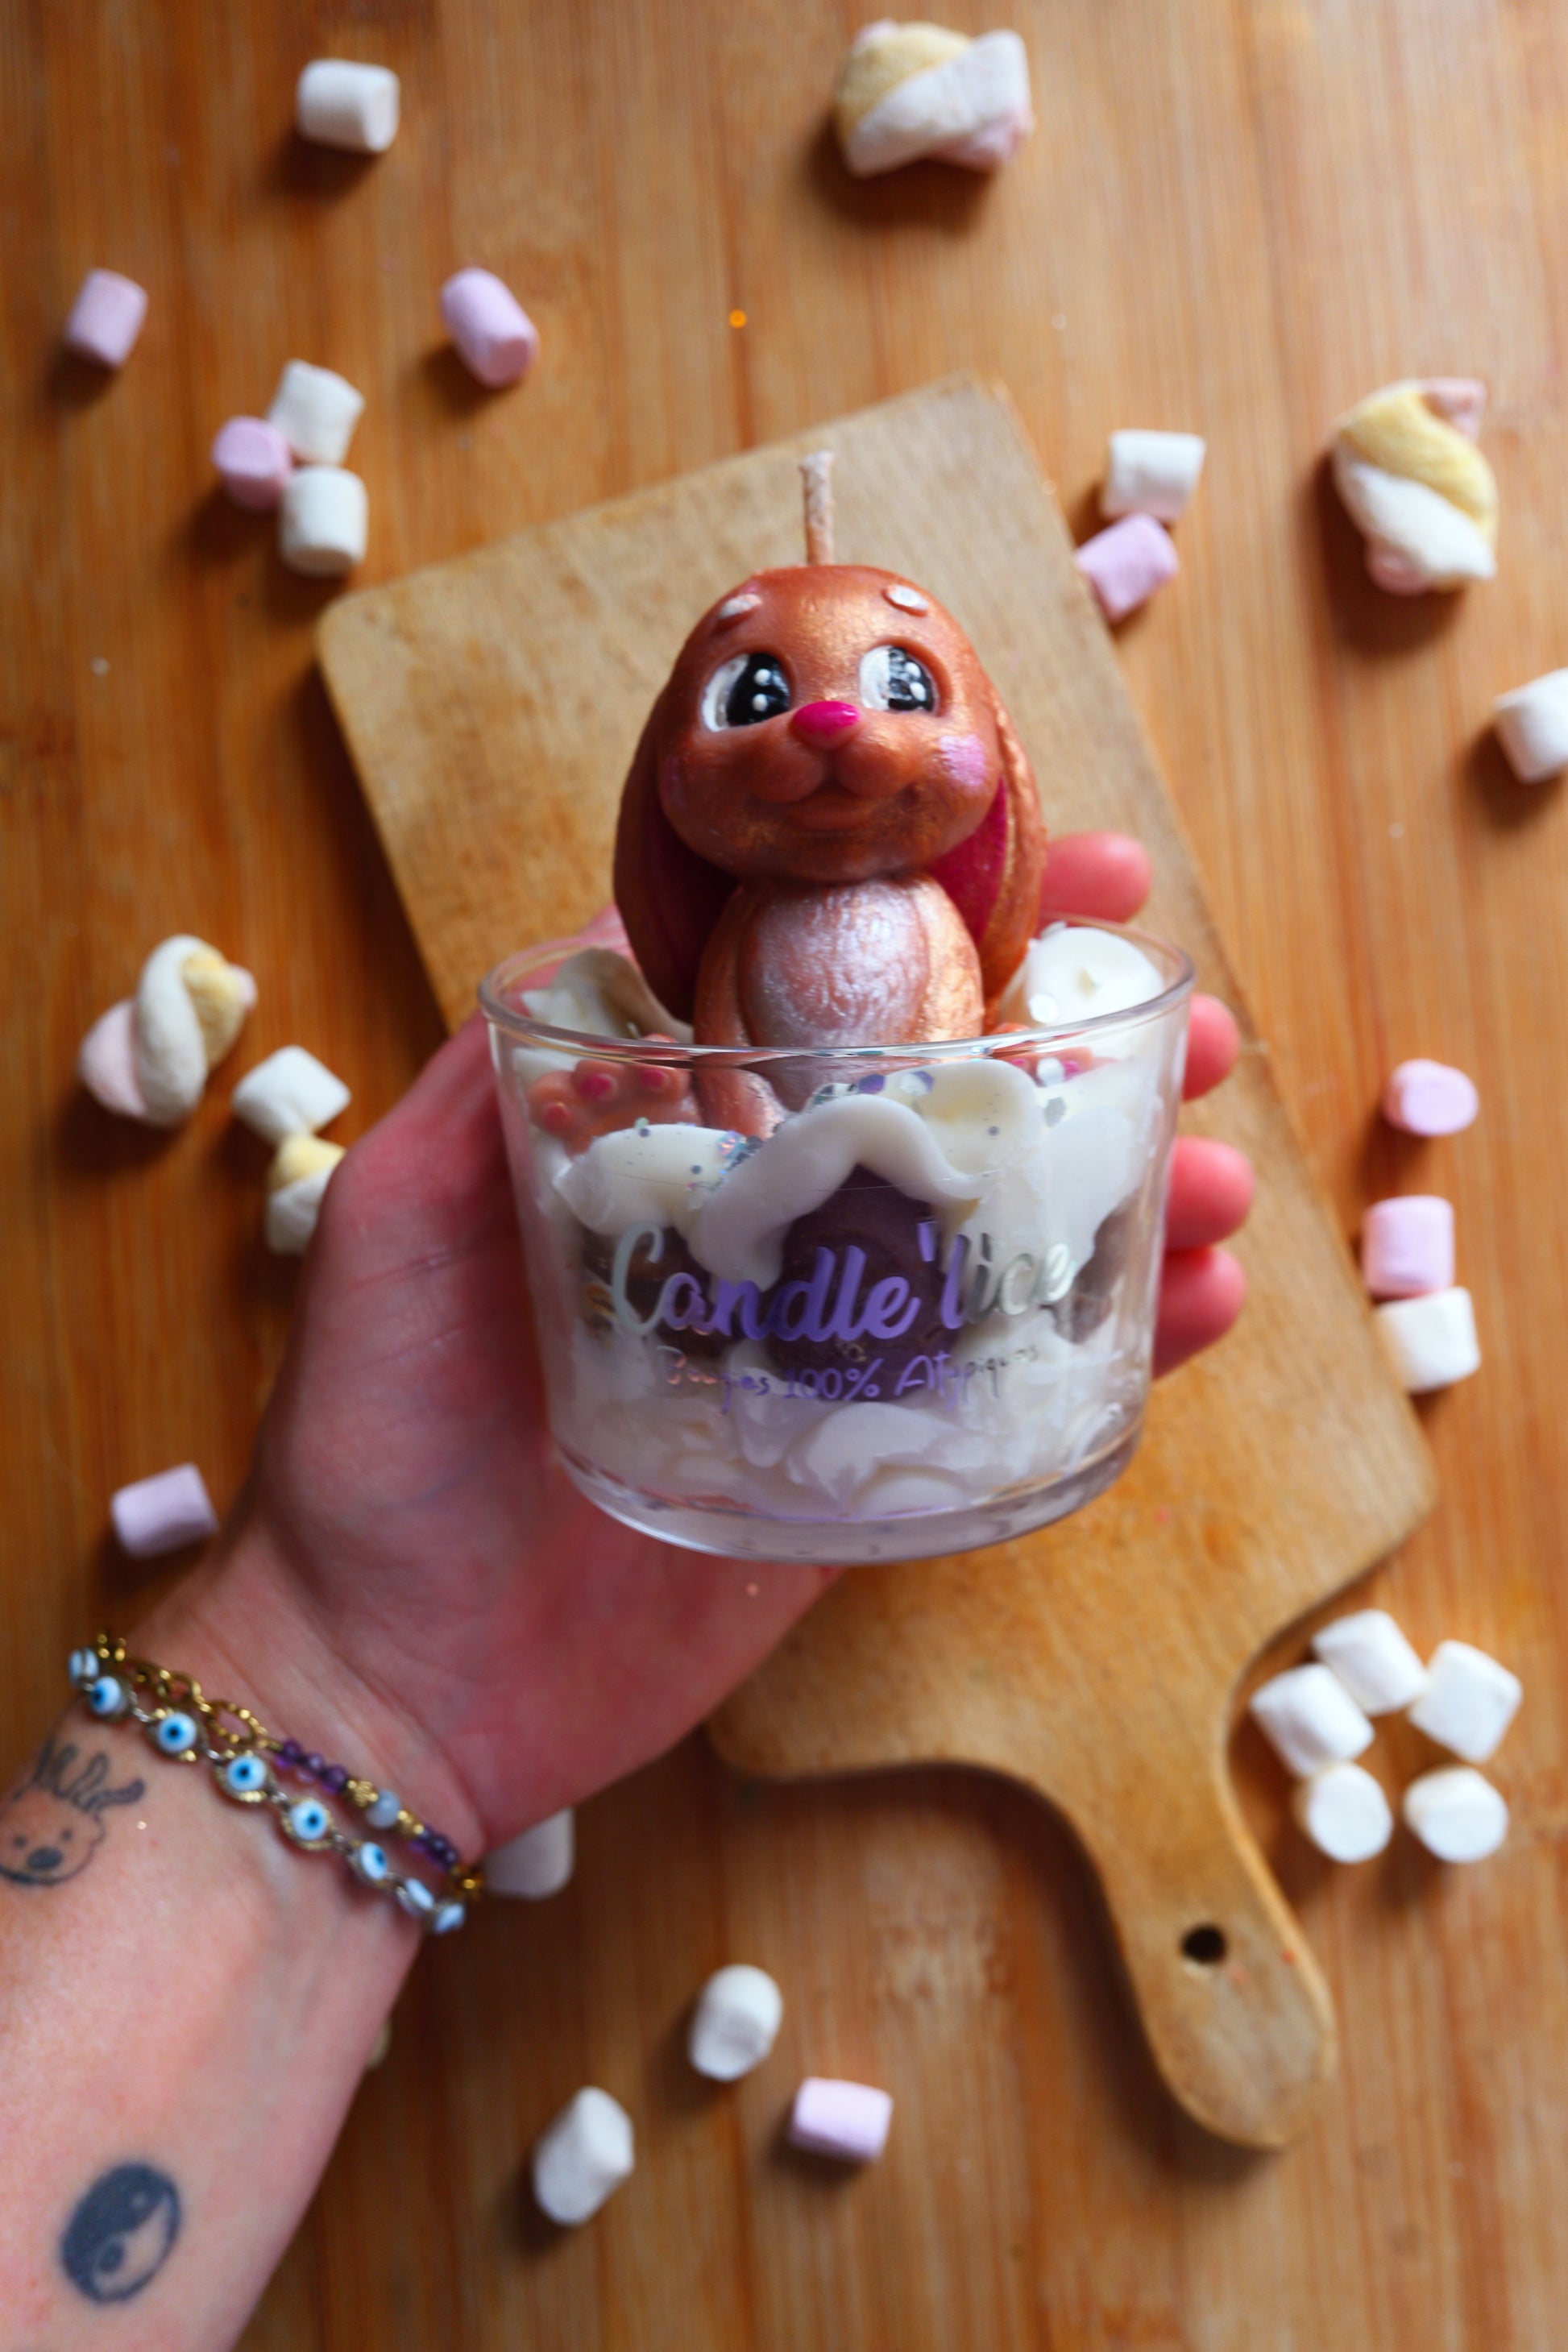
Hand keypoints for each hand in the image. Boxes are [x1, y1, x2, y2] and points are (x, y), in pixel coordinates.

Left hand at [175, 832, 1250, 1856]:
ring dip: (1129, 1194)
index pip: (825, 999)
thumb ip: (493, 1068)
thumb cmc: (371, 1431)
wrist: (385, 1680)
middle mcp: (760, 1231)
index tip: (1068, 875)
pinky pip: (1004, 1390)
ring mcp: (823, 1352)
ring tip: (1218, 1168)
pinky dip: (1113, 1344)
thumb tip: (616, 920)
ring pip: (1006, 1244)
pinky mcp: (862, 1473)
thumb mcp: (398, 1209)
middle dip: (1085, 1056)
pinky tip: (1194, 1301)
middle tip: (1191, 1028)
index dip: (950, 926)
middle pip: (950, 1111)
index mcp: (663, 1146)